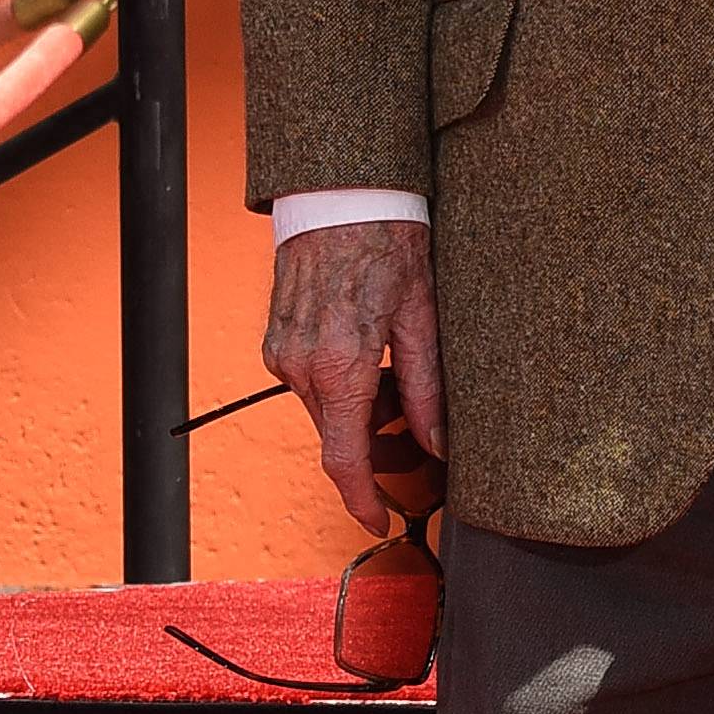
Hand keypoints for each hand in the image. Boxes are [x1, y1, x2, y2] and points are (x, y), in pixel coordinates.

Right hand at [265, 216, 442, 537]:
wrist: (339, 192)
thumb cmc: (389, 243)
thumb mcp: (423, 317)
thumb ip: (428, 389)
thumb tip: (437, 445)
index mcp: (340, 367)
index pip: (344, 461)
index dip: (362, 501)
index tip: (379, 521)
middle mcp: (300, 367)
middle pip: (339, 437)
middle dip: (375, 442)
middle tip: (413, 414)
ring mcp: (282, 353)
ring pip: (325, 411)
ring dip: (359, 409)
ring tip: (393, 365)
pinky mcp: (276, 340)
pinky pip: (309, 383)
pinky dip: (340, 384)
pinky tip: (367, 349)